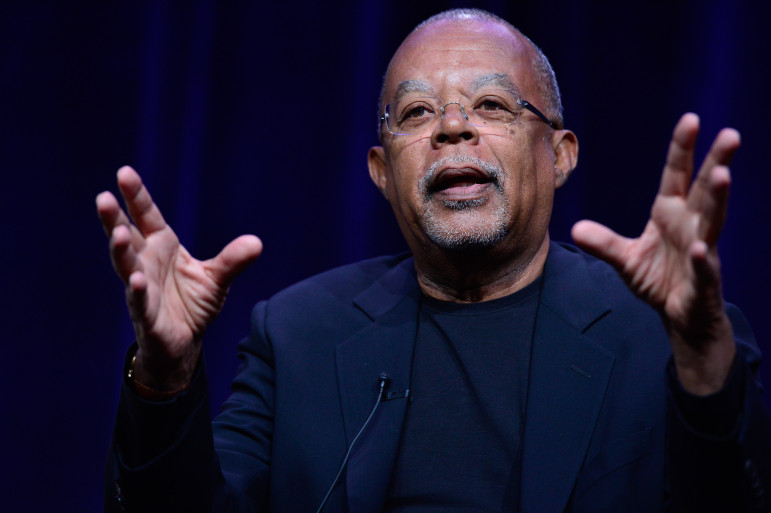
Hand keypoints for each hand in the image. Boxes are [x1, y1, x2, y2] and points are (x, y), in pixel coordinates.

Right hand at [96, 166, 262, 390]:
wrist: (185, 342)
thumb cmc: (193, 304)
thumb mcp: (217, 278)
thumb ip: (233, 260)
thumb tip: (257, 242)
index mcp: (162, 246)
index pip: (146, 216)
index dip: (136, 196)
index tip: (124, 173)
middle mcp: (146, 262)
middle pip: (126, 236)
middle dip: (114, 218)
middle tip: (104, 197)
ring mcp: (142, 287)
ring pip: (126, 266)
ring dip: (120, 250)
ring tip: (117, 232)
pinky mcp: (145, 314)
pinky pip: (139, 300)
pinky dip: (138, 290)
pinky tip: (137, 280)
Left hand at [571, 113, 739, 394]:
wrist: (680, 315)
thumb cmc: (658, 279)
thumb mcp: (625, 259)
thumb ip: (604, 243)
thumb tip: (575, 229)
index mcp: (670, 214)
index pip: (677, 175)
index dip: (683, 149)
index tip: (691, 120)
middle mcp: (690, 225)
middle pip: (705, 189)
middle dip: (717, 161)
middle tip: (730, 134)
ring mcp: (702, 251)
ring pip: (712, 220)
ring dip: (718, 199)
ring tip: (723, 175)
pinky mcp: (704, 279)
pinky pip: (703, 266)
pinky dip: (701, 257)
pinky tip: (700, 247)